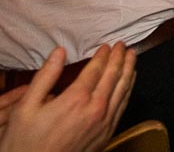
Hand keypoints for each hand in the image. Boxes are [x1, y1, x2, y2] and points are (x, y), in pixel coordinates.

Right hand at [0, 44, 135, 151]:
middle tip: (123, 45)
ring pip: (123, 90)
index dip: (104, 55)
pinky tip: (129, 83)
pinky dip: (128, 90)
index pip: (97, 69)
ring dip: (129, 70)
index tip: (108, 46)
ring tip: (132, 57)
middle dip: (120, 58)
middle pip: (114, 76)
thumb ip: (45, 77)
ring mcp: (104, 123)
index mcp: (76, 99)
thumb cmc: (26, 143)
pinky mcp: (107, 135)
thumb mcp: (26, 107)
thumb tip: (59, 52)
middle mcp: (95, 109)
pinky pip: (123, 107)